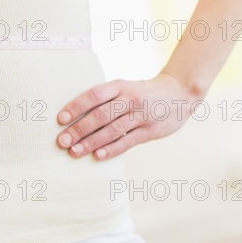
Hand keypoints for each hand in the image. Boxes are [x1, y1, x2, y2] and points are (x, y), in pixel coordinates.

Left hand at [56, 73, 199, 159]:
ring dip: (90, 142)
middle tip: (62, 141)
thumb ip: (106, 99)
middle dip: (79, 129)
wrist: (180, 93)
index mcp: (120, 86)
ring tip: (74, 152)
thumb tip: (76, 115)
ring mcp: (141, 115)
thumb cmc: (143, 92)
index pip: (94, 95)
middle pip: (100, 115)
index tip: (61, 119)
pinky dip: (111, 150)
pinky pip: (127, 142)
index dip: (76, 106)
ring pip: (112, 130)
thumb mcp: (125, 87)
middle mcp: (130, 99)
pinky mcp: (150, 131)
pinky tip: (97, 156)